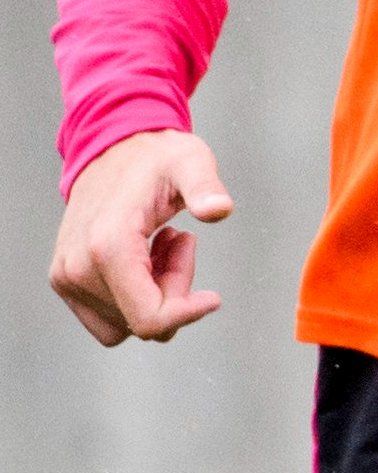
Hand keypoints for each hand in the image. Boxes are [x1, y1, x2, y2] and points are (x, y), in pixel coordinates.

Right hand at [49, 129, 235, 345]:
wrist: (112, 148)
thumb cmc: (155, 157)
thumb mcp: (190, 162)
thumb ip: (205, 186)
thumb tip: (219, 209)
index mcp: (108, 246)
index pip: (148, 319)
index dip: (187, 314)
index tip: (212, 296)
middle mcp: (77, 269)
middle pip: (142, 320)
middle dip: (174, 291)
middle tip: (180, 241)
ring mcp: (66, 277)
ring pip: (126, 323)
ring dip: (154, 293)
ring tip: (161, 245)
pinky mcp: (64, 280)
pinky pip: (108, 318)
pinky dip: (133, 297)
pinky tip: (146, 256)